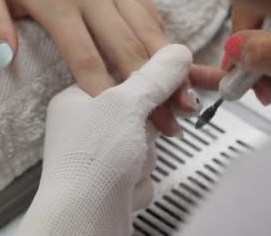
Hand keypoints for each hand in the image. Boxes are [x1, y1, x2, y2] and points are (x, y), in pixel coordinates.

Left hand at [0, 0, 195, 134]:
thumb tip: (5, 61)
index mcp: (56, 1)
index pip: (87, 61)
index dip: (106, 97)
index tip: (119, 124)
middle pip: (128, 52)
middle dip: (148, 93)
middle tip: (166, 124)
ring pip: (148, 32)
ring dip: (166, 69)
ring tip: (181, 98)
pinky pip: (149, 10)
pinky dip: (160, 38)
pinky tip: (169, 62)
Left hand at [17, 45, 191, 235]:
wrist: (84, 226)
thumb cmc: (89, 164)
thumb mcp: (125, 105)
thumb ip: (155, 76)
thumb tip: (178, 52)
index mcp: (79, 97)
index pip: (129, 73)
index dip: (161, 74)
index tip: (191, 74)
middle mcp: (87, 125)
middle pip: (142, 107)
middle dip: (157, 120)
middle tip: (187, 109)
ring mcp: (101, 154)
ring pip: (147, 140)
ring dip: (147, 152)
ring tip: (132, 165)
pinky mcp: (114, 180)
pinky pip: (143, 166)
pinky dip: (141, 176)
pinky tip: (128, 184)